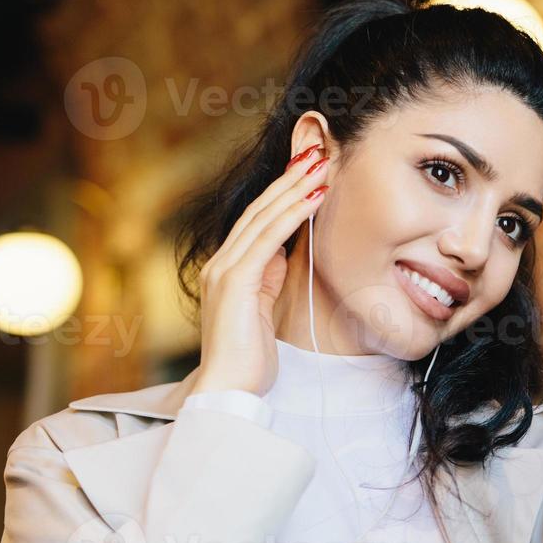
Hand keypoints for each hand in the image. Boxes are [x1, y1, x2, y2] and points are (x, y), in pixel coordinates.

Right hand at [189, 144, 330, 395]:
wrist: (229, 389)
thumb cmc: (250, 357)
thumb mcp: (262, 309)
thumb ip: (267, 279)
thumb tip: (281, 254)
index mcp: (228, 270)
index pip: (258, 221)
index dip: (283, 193)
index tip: (308, 170)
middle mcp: (221, 264)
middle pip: (259, 210)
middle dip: (290, 179)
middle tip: (318, 152)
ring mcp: (225, 271)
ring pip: (264, 218)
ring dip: (295, 189)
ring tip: (321, 165)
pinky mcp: (235, 283)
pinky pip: (267, 240)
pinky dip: (292, 215)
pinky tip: (313, 198)